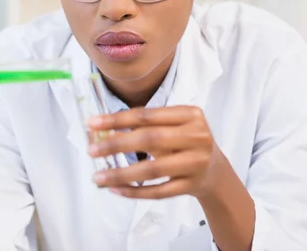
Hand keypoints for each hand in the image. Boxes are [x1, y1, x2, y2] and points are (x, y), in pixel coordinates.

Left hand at [87, 106, 218, 198]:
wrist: (215, 170)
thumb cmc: (185, 141)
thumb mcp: (174, 125)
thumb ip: (145, 124)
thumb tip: (102, 130)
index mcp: (190, 115)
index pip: (147, 115)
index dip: (117, 119)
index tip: (92, 123)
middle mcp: (197, 137)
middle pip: (150, 139)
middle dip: (116, 144)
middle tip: (92, 150)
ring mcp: (195, 163)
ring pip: (152, 169)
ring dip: (121, 174)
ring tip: (98, 177)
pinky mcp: (191, 186)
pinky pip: (158, 191)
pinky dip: (134, 191)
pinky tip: (115, 189)